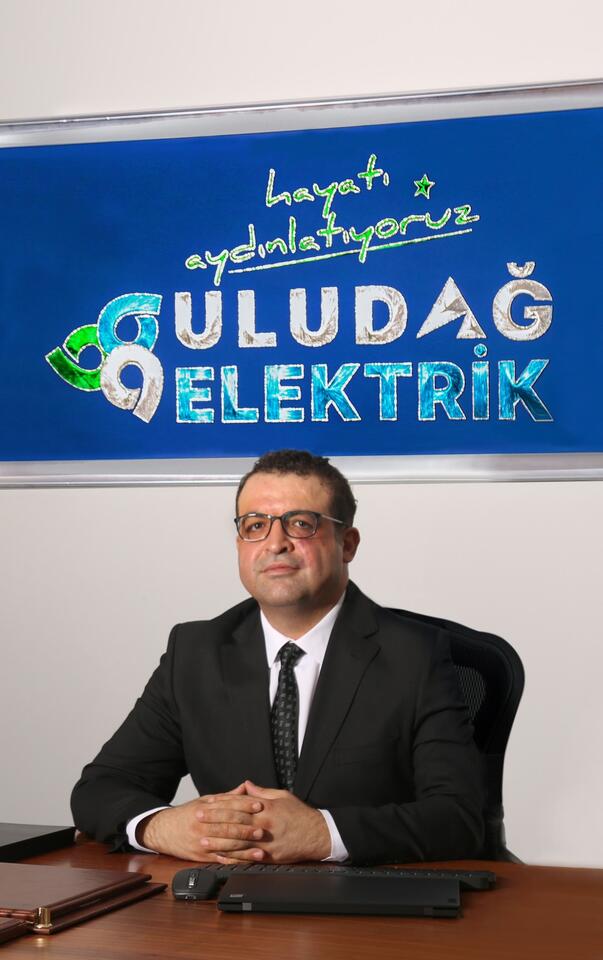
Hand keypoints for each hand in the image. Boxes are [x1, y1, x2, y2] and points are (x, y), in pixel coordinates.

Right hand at [138, 784, 265, 860]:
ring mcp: (202, 842)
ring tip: (259, 850)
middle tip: (262, 829)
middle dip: (246, 829)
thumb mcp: (204, 801)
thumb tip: (244, 788)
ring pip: (225, 845)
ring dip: (244, 849)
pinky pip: (219, 860)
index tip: (259, 805)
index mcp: (205, 809)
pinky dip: (234, 862)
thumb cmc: (186, 815)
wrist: (162, 830)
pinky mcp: (201, 857)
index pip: (228, 806)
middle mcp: (203, 825)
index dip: (245, 805)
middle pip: (227, 827)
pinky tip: (245, 862)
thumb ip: (225, 797)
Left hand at [205, 781, 330, 863]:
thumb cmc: (300, 814)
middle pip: (233, 823)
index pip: (238, 805)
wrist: (317, 834)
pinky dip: (232, 858)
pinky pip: (246, 858)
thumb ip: (262, 792)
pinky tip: (220, 857)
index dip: (221, 804)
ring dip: (218, 842)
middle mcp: (263, 825)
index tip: (207, 803)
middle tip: (198, 819)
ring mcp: (265, 843)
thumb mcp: (282, 796)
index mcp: (265, 809)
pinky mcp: (268, 857)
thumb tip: (246, 785)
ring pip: (237, 843)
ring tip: (203, 840)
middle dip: (213, 821)